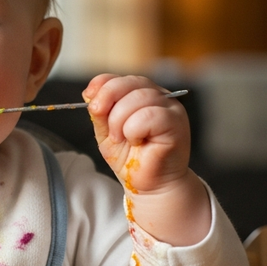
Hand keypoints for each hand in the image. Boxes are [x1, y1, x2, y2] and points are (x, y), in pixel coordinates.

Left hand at [84, 75, 209, 244]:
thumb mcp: (107, 132)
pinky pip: (150, 115)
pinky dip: (135, 129)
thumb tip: (89, 92)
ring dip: (121, 121)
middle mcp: (159, 97)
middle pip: (129, 83)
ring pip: (139, 98)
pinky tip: (138, 141)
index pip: (120, 78)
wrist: (150, 186)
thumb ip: (100, 112)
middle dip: (109, 104)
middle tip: (109, 130)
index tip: (92, 104)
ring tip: (124, 139)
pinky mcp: (177, 123)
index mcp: (142, 94)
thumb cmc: (132, 159)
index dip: (103, 86)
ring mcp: (171, 108)